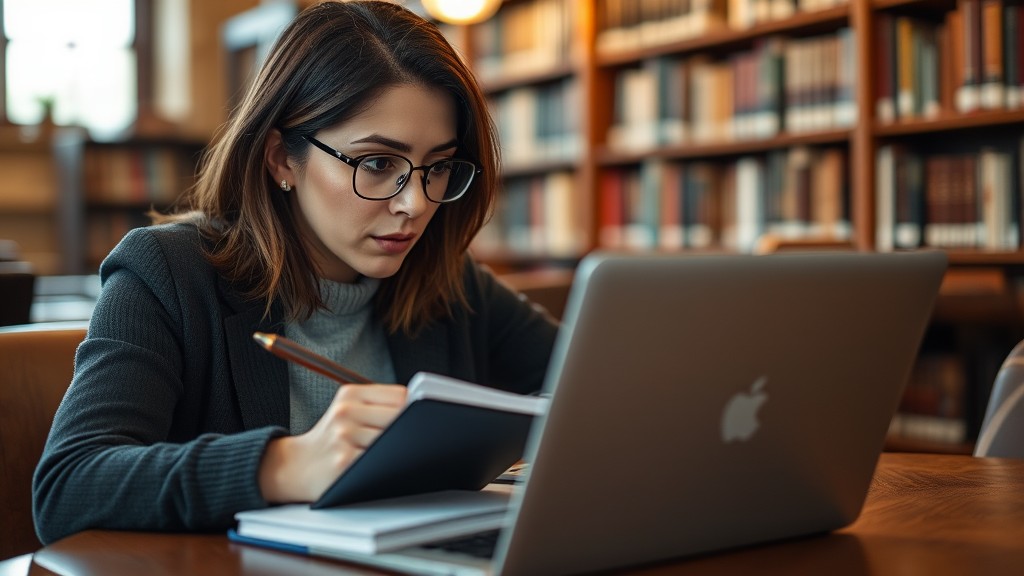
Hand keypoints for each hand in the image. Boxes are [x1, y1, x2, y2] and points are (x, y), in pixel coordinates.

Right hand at [258, 383, 406, 502]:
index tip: (412, 419)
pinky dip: (386, 466)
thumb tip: (420, 410)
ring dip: (397, 451)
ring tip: (389, 455)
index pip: (399, 395)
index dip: (410, 409)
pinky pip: (380, 463)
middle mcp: (345, 412)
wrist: (296, 466)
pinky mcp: (344, 463)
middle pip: (398, 417)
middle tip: (406, 440)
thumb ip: (379, 406)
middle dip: (407, 430)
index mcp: (349, 394)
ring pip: (391, 441)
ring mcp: (343, 437)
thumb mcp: (347, 410)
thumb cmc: (331, 438)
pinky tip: (380, 468)